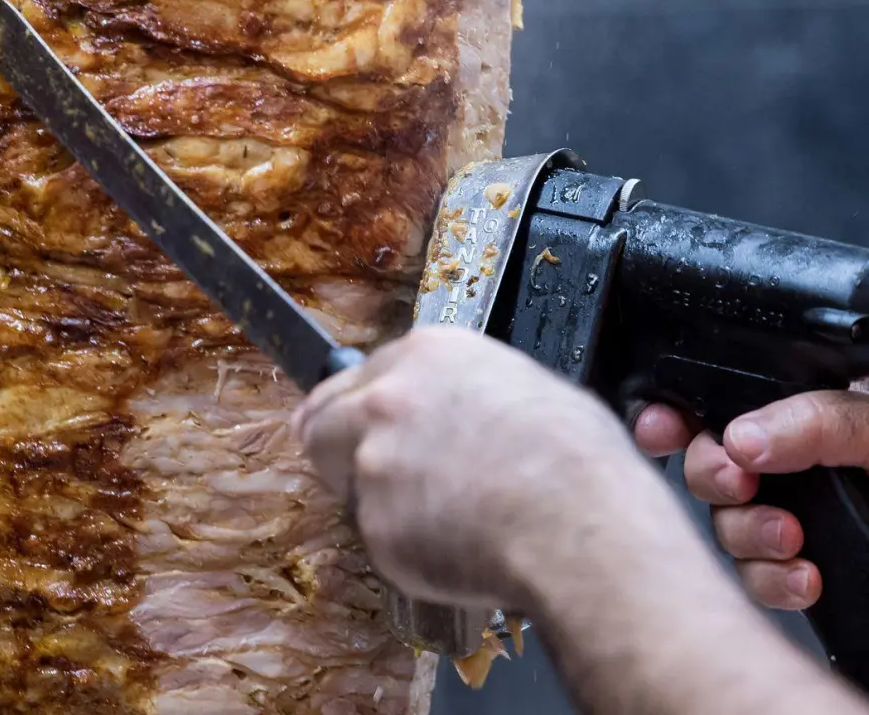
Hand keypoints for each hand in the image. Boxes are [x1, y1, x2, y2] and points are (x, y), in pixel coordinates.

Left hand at [294, 327, 673, 611]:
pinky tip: (457, 548)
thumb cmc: (578, 462)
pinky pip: (381, 539)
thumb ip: (463, 392)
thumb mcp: (528, 389)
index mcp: (427, 354)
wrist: (582, 526)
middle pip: (321, 421)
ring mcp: (374, 461)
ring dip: (381, 503)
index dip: (362, 409)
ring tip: (446, 519)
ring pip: (350, 486)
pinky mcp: (375, 523)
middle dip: (338, 449)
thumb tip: (458, 411)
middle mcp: (387, 399)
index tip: (363, 428)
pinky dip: (408, 550)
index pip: (358, 378)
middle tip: (367, 477)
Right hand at [634, 390, 868, 609]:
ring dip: (745, 535)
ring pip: (724, 528)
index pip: (716, 407)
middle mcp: (784, 468)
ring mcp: (788, 519)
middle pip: (706, 469)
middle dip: (712, 478)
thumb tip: (741, 438)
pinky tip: (802, 578)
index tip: (658, 430)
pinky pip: (756, 579)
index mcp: (797, 417)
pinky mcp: (799, 569)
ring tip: (789, 538)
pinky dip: (772, 581)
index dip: (673, 418)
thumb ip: (818, 421)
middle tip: (740, 484)